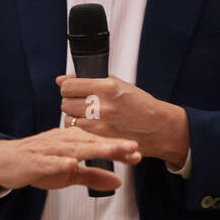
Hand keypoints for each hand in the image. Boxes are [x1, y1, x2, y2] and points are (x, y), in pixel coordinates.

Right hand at [0, 127, 140, 192]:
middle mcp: (63, 141)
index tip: (138, 153)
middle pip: (91, 142)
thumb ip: (93, 176)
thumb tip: (119, 183)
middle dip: (112, 144)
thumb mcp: (70, 174)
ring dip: (92, 149)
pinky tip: (72, 163)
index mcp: (73, 142)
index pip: (100, 143)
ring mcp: (48, 149)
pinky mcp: (34, 160)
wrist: (5, 161)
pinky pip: (48, 161)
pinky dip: (59, 162)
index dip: (118, 148)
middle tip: (133, 146)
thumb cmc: (39, 163)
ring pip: (73, 148)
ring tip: (111, 150)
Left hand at [56, 74, 188, 166]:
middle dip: (71, 102)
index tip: (74, 89)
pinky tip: (93, 125)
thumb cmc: (140, 105)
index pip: (68, 86)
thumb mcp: (119, 85)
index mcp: (106, 87)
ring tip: (90, 115)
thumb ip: (89, 80)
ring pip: (68, 119)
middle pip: (65, 103)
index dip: (68, 87)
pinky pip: (77, 132)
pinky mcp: (99, 139)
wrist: (158, 127)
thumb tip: (61, 79)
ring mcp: (99, 125)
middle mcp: (101, 106)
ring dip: (75, 116)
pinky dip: (81, 129)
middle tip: (83, 103)